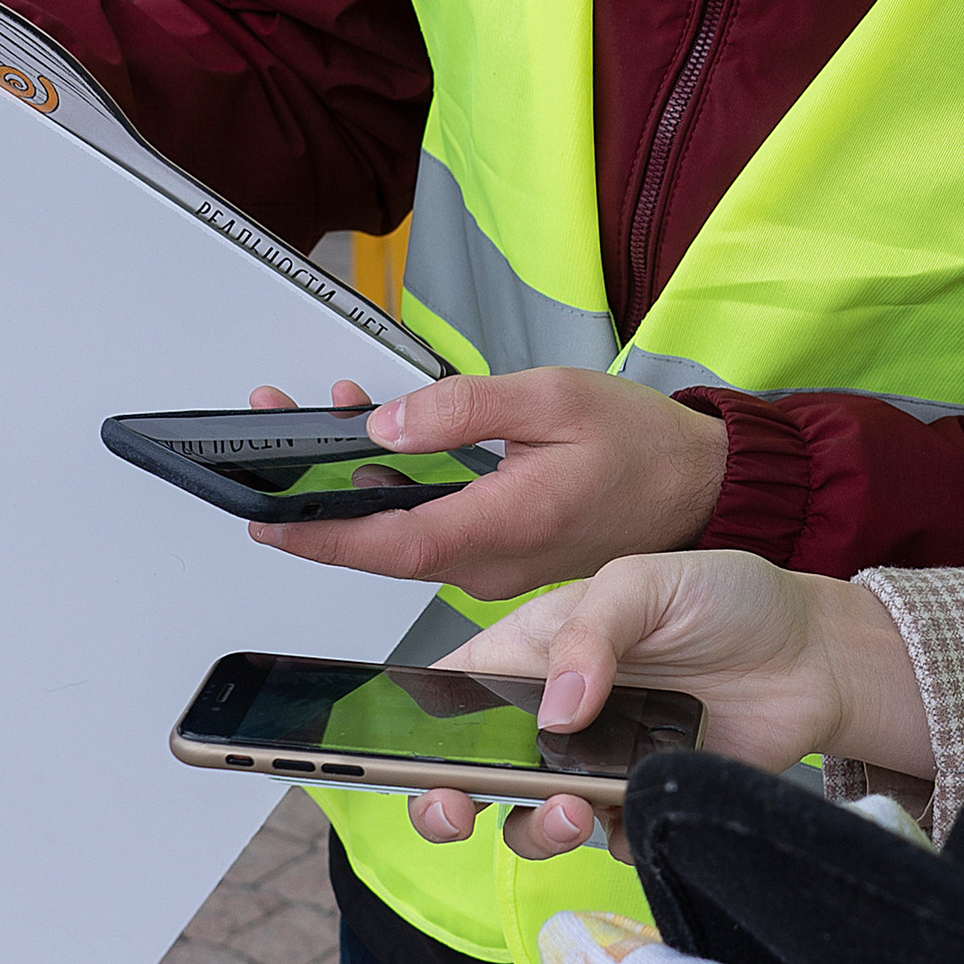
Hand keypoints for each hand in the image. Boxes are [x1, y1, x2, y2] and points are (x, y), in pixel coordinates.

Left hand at [241, 364, 728, 598]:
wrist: (700, 486)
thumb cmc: (642, 446)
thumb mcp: (552, 399)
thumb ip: (465, 409)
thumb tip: (389, 422)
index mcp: (502, 526)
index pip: (386, 543)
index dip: (316, 533)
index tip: (264, 518)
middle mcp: (490, 562)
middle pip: (380, 540)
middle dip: (315, 490)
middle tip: (273, 428)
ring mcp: (495, 564)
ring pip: (402, 533)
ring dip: (354, 481)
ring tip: (318, 413)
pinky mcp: (501, 553)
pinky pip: (432, 528)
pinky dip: (396, 485)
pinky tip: (380, 439)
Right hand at [411, 547, 931, 856]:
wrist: (813, 654)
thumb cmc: (728, 599)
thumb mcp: (647, 581)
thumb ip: (591, 632)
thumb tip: (556, 709)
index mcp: (529, 653)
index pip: (446, 699)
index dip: (408, 733)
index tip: (396, 759)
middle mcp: (550, 718)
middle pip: (468, 777)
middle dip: (445, 803)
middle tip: (458, 807)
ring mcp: (595, 766)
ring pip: (531, 822)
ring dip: (536, 827)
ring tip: (576, 806)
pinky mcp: (645, 803)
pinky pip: (612, 841)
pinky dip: (619, 836)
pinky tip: (646, 800)